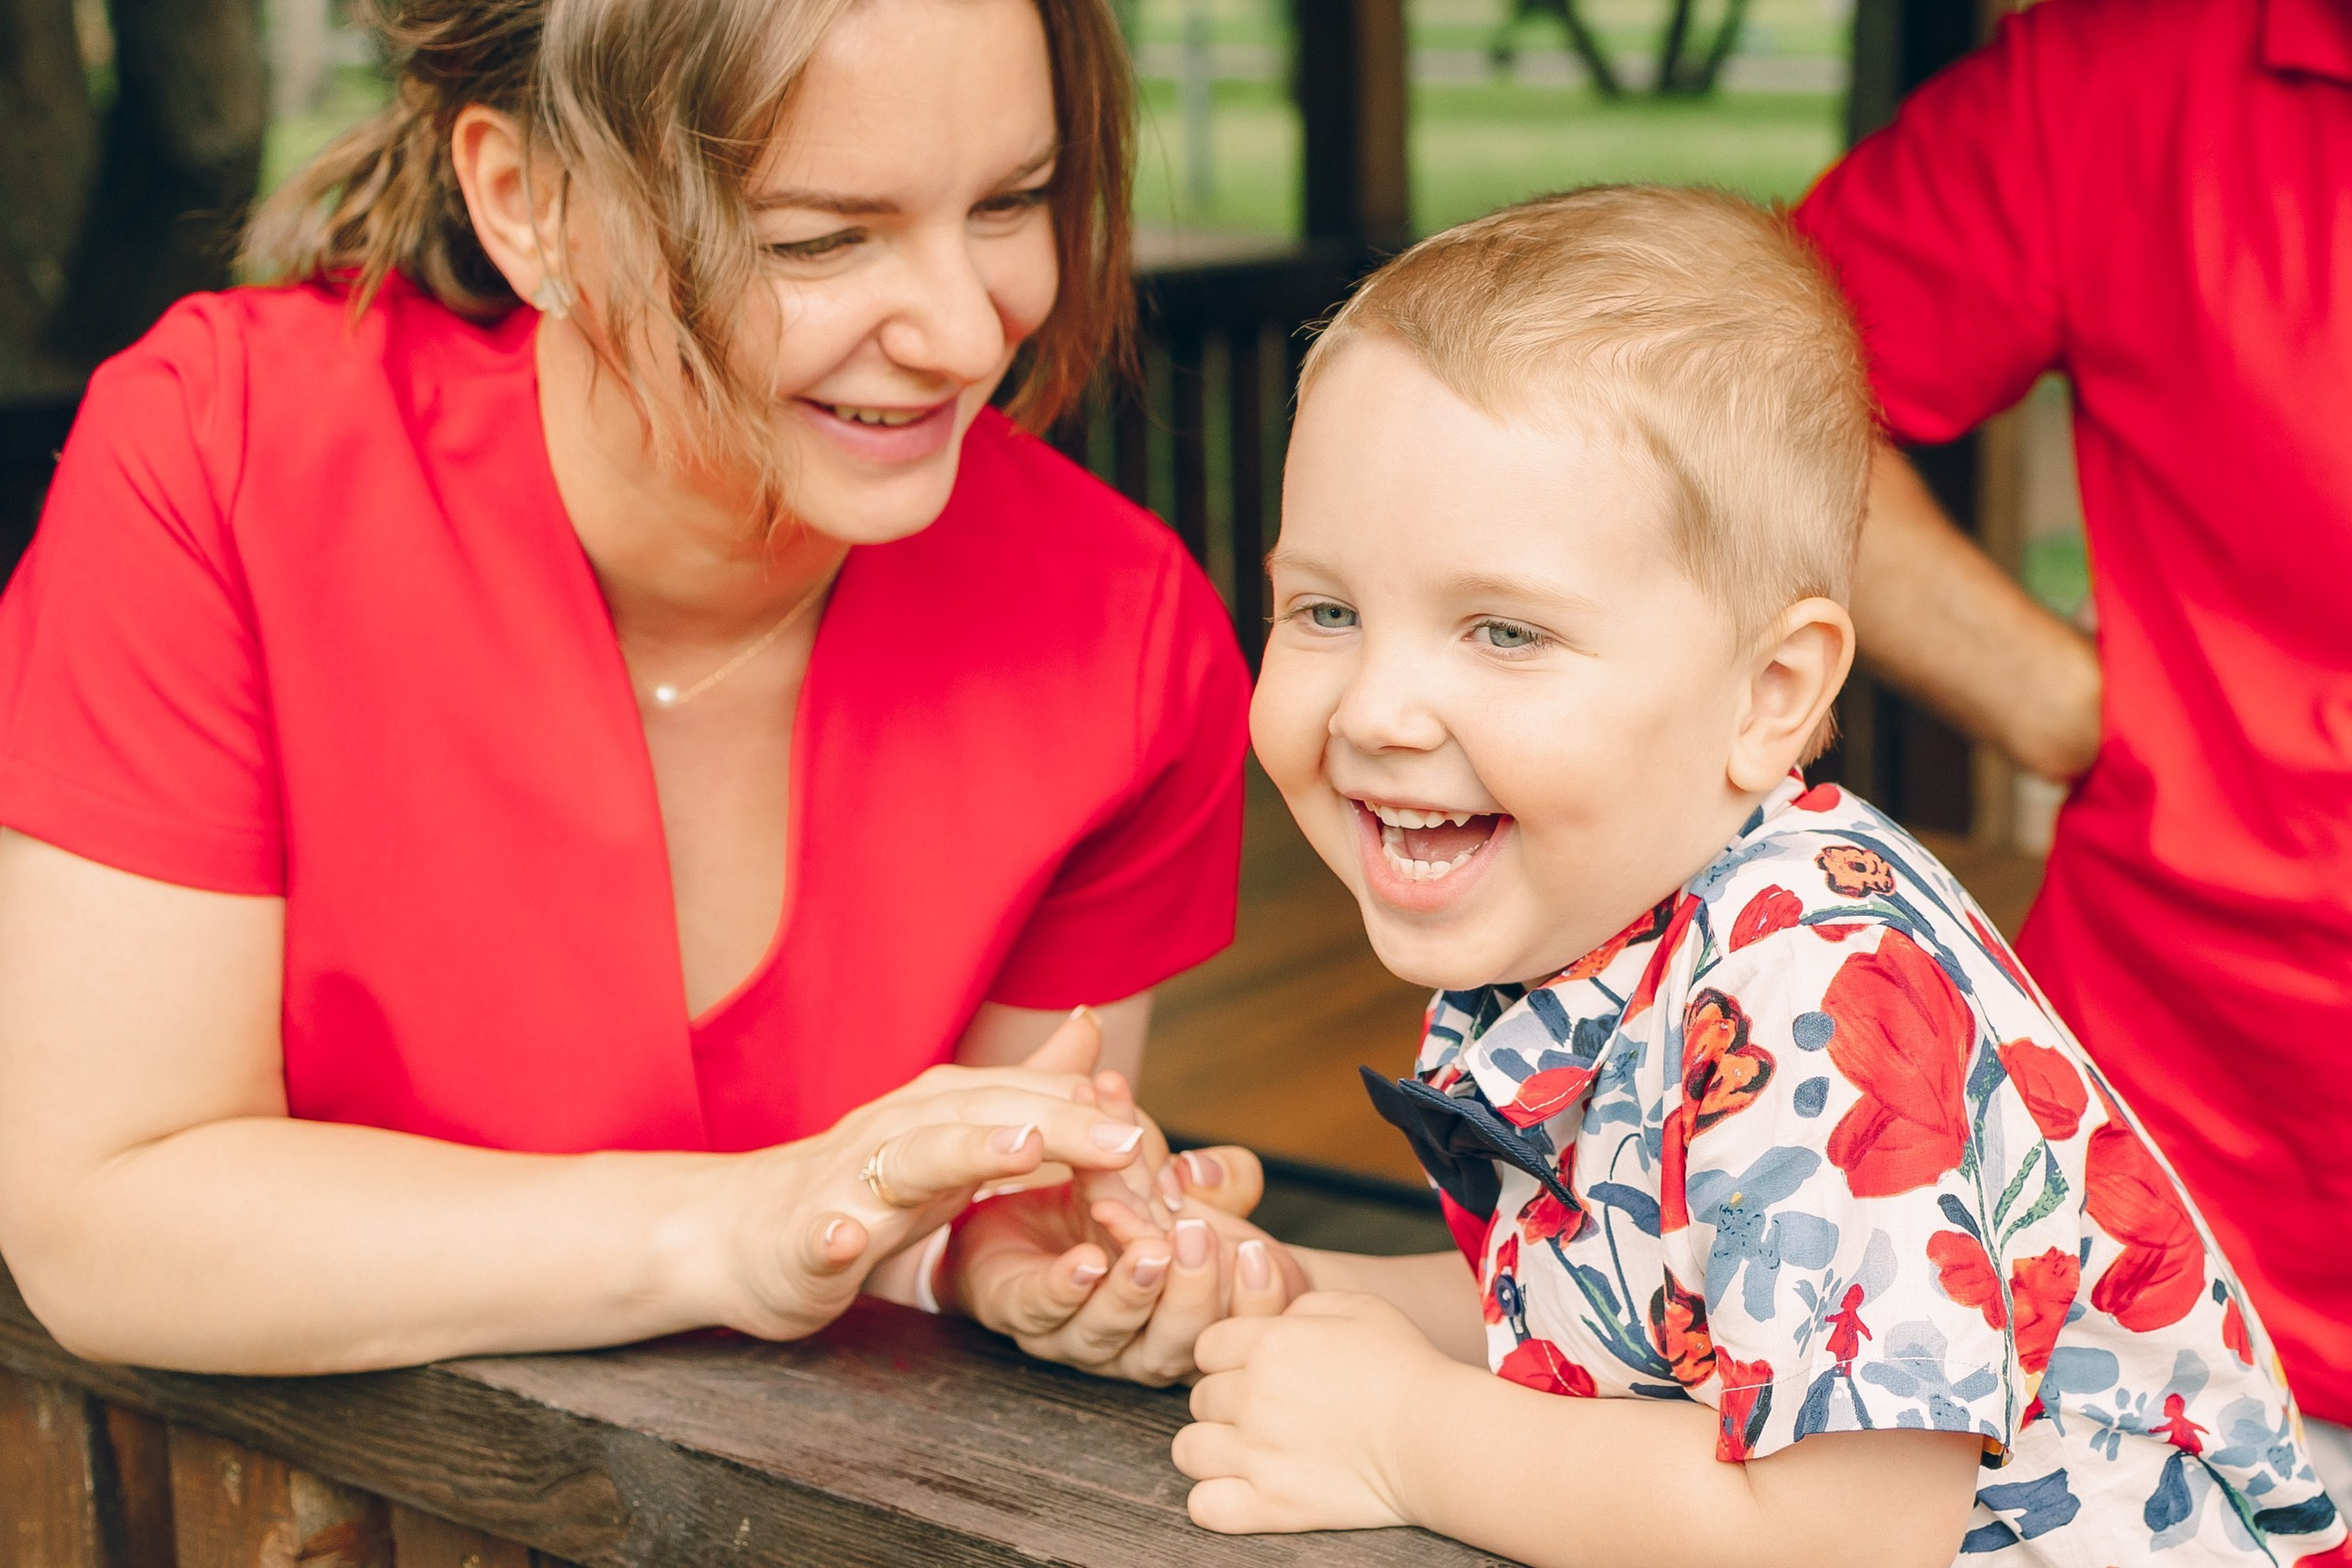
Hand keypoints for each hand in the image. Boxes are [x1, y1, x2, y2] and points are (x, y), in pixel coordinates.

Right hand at [696, 1010, 1148, 1340]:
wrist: (738, 1233)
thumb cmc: (857, 1185)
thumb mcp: (951, 1130)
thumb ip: (1022, 1084)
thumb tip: (1090, 1025)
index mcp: (940, 1110)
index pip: (1026, 1098)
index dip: (1090, 1113)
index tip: (1154, 1127)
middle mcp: (898, 1131)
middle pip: (984, 1115)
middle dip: (1056, 1122)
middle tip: (1125, 1138)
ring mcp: (847, 1181)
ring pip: (908, 1158)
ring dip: (963, 1149)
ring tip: (1020, 1150)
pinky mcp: (805, 1239)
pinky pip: (818, 1236)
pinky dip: (834, 1236)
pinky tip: (850, 1241)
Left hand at [949, 1171, 1303, 1383]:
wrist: (1023, 1223)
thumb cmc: (1128, 1213)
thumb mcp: (1179, 1187)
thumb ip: (1214, 1176)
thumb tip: (1201, 1171)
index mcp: (1189, 1320)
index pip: (1237, 1330)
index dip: (1257, 1302)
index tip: (1257, 1254)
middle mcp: (1135, 1342)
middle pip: (1179, 1343)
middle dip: (1194, 1293)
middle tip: (1198, 1237)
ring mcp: (1077, 1335)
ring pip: (1111, 1332)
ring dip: (1133, 1291)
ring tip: (1150, 1249)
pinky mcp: (1019, 1311)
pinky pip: (1043, 1309)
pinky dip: (1066, 1286)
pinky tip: (1086, 1258)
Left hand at [1175, 1291, 1462, 1533]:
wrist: (1437, 1434)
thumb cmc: (1406, 1367)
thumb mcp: (1358, 1306)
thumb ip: (1304, 1303)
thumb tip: (1275, 1318)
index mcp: (1269, 1343)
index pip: (1207, 1347)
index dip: (1229, 1357)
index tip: (1256, 1370)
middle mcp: (1253, 1396)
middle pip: (1199, 1398)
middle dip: (1226, 1403)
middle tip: (1265, 1413)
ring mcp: (1257, 1454)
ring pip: (1188, 1450)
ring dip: (1213, 1450)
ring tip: (1248, 1453)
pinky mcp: (1271, 1505)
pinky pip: (1204, 1507)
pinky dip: (1215, 1502)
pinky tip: (1242, 1491)